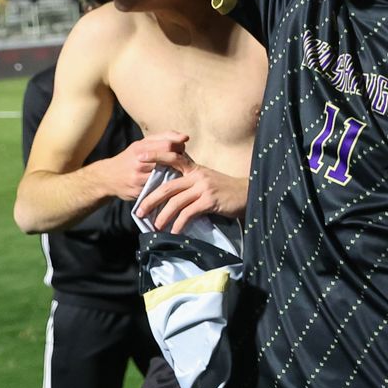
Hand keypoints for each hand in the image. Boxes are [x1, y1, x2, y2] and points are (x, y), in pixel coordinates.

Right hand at [96, 131, 186, 201]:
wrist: (107, 178)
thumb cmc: (129, 158)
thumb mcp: (140, 144)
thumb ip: (162, 138)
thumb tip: (185, 137)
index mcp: (140, 147)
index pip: (168, 144)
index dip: (180, 145)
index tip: (182, 147)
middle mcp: (139, 162)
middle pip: (169, 159)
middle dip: (179, 159)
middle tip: (182, 160)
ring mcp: (139, 178)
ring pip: (166, 175)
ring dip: (176, 173)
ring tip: (178, 170)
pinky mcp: (139, 191)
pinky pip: (159, 188)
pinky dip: (167, 184)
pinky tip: (170, 182)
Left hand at [135, 144, 249, 233]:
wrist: (248, 194)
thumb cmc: (226, 190)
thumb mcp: (207, 181)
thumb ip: (190, 183)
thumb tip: (170, 196)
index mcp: (195, 168)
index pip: (172, 158)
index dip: (155, 156)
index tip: (140, 157)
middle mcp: (197, 175)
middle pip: (167, 186)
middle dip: (150, 200)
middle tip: (139, 211)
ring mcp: (203, 187)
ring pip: (176, 201)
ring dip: (163, 216)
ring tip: (156, 226)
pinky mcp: (209, 200)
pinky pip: (189, 213)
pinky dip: (179, 224)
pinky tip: (174, 231)